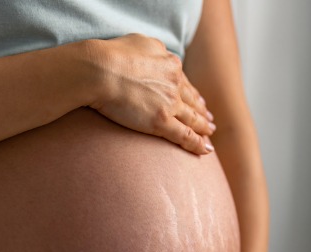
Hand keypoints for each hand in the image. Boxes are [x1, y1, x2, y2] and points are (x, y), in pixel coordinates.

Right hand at [88, 34, 215, 154]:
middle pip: (191, 101)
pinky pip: (184, 135)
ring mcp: (169, 104)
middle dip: (201, 111)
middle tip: (209, 120)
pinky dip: (196, 143)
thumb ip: (153, 50)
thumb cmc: (112, 55)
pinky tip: (205, 149)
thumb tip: (158, 55)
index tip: (199, 101)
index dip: (192, 94)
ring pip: (191, 119)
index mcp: (170, 64)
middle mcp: (174, 83)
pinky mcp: (160, 122)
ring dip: (202, 127)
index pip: (184, 83)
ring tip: (208, 134)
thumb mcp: (140, 42)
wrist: (101, 71)